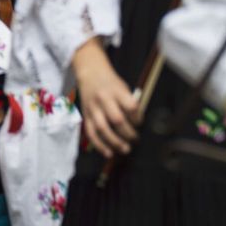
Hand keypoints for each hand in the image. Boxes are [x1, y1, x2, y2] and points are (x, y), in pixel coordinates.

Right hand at [72, 38, 139, 157]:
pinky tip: (109, 153)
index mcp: (116, 90)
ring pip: (103, 128)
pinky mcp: (86, 115)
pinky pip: (91, 133)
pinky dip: (99, 145)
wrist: (90, 72)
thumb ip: (129, 104)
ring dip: (115, 142)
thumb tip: (137, 125)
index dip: (138, 118)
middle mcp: (103, 99)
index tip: (139, 123)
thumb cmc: (110, 82)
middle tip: (135, 139)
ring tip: (125, 149)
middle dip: (128, 133)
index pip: (130, 107)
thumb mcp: (123, 87)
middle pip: (117, 119)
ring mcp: (93, 108)